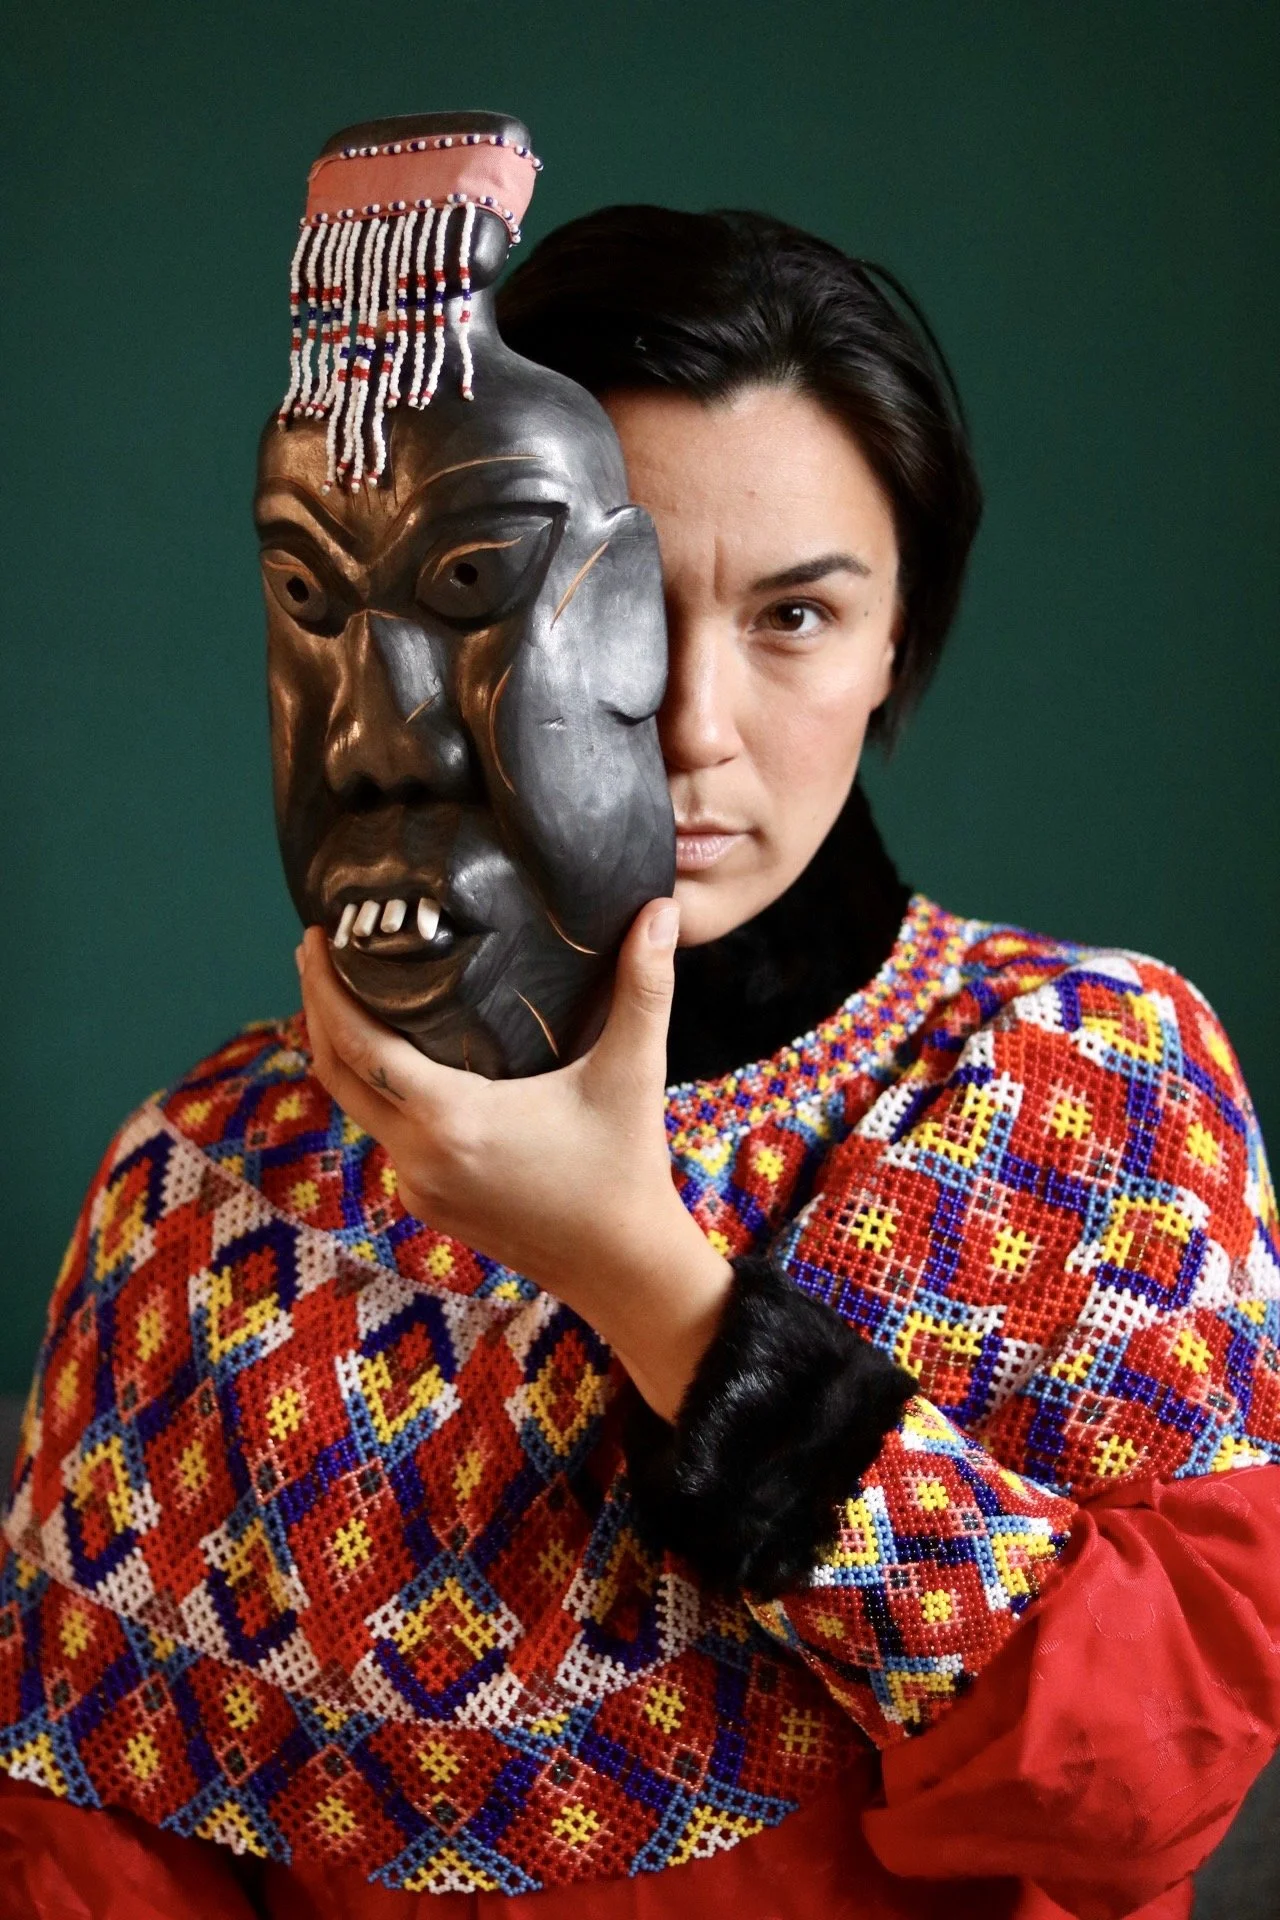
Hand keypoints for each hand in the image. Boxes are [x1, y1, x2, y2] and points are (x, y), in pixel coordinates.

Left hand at [296, 899, 733, 1419]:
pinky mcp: (426, 1202)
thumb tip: (662, 909)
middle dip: (318, 1009)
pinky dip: (374, 1090)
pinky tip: (391, 1059)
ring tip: (346, 993)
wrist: (621, 1268)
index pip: (360, 1046)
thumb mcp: (633, 1073)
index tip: (315, 938)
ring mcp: (416, 1186)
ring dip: (343, 1052)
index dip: (327, 989)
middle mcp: (419, 1156)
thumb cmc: (625, 1168)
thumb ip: (645, 988)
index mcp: (453, 1120)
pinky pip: (383, 1135)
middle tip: (316, 950)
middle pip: (337, 1073)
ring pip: (356, 1107)